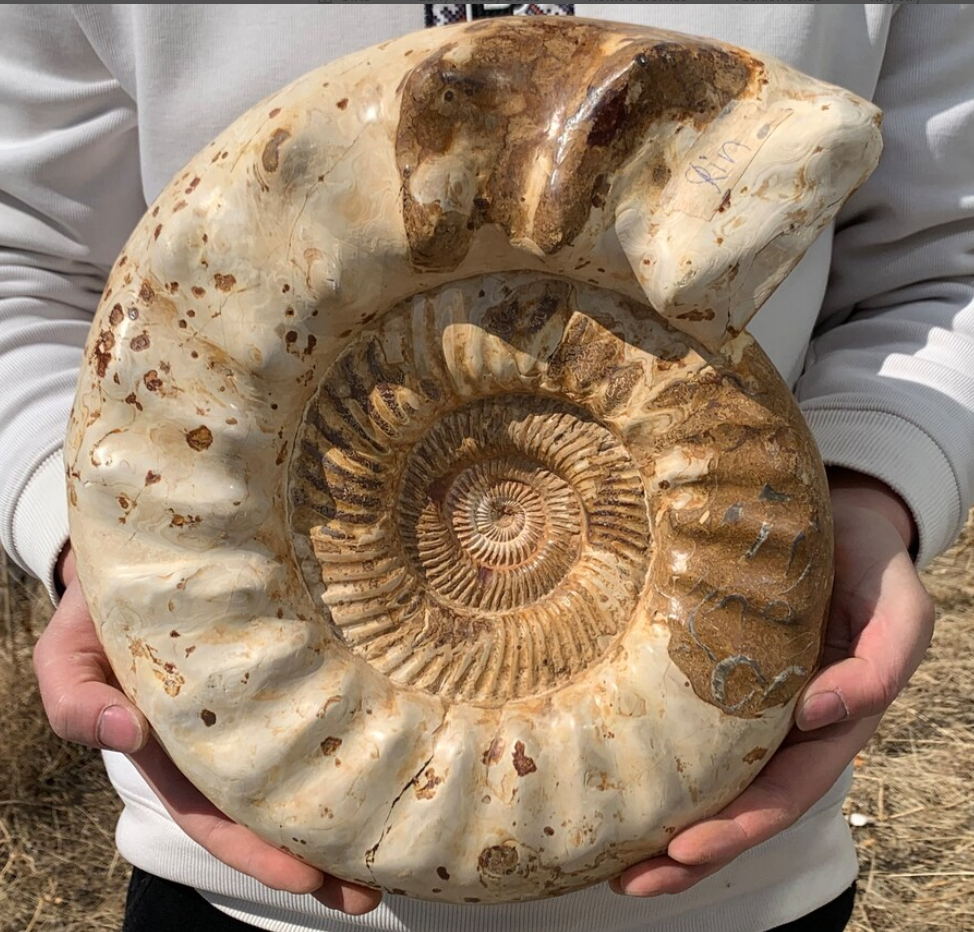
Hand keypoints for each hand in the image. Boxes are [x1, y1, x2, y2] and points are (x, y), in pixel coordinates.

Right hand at [33, 546, 380, 914]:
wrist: (144, 553)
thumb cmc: (99, 611)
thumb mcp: (68, 655)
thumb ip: (75, 700)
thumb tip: (124, 732)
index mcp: (174, 748)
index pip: (216, 815)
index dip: (256, 851)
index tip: (305, 878)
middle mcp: (226, 734)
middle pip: (274, 806)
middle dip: (318, 853)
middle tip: (368, 891)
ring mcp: (268, 698)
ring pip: (309, 762)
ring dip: (349, 807)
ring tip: (398, 846)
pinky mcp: (297, 652)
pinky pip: (328, 697)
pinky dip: (361, 729)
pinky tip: (401, 748)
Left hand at [612, 469, 934, 896]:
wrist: (841, 518)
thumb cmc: (870, 562)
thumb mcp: (900, 606)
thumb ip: (885, 660)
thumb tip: (822, 712)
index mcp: (831, 720)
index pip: (784, 790)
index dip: (740, 824)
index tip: (685, 847)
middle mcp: (788, 724)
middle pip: (740, 802)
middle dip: (690, 849)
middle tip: (631, 879)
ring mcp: (752, 704)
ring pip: (710, 776)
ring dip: (666, 823)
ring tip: (610, 859)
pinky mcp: (718, 673)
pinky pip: (688, 725)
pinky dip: (657, 759)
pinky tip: (616, 777)